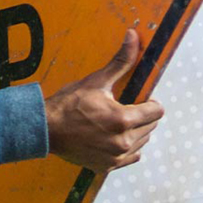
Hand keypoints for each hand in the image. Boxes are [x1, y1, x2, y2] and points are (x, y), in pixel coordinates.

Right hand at [44, 29, 165, 172]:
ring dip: (136, 132)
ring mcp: (116, 157)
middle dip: (142, 116)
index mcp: (123, 120)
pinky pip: (131, 157)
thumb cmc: (69, 104)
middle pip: (151, 126)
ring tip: (117, 122)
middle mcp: (123, 142)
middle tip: (124, 108)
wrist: (45, 129)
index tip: (141, 99)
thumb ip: (121, 62)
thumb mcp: (97, 81)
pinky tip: (114, 138)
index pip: (157, 111)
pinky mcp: (107, 166)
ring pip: (142, 142)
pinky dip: (127, 148)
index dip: (151, 102)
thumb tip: (133, 36)